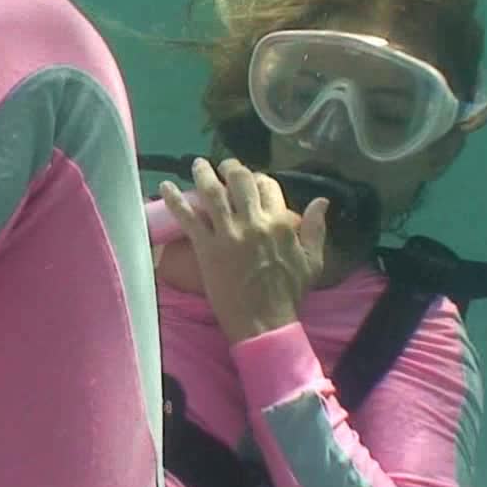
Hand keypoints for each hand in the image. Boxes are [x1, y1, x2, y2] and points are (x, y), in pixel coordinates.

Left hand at [159, 157, 328, 343]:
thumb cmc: (289, 294)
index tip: (252, 178)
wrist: (263, 321)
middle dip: (230, 168)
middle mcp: (254, 222)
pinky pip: (188, 218)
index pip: (268, 186)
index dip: (259, 178)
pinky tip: (165, 187)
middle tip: (222, 165)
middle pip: (239, 181)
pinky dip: (174, 200)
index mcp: (280, 223)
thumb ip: (316, 229)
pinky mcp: (206, 247)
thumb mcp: (313, 261)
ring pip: (213, 193)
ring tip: (198, 164)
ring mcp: (228, 233)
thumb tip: (321, 201)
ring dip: (203, 174)